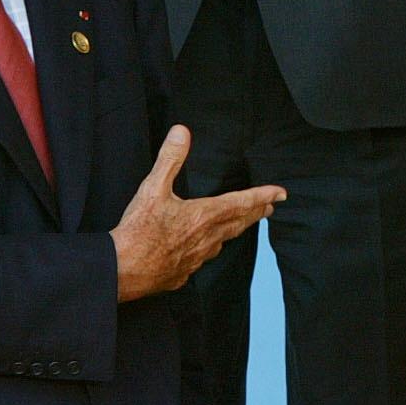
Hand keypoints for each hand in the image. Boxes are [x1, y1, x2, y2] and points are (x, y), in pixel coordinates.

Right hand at [110, 125, 285, 300]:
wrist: (124, 269)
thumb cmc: (138, 231)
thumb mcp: (152, 188)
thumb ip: (170, 159)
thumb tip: (182, 132)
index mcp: (204, 215)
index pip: (243, 202)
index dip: (263, 195)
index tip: (281, 193)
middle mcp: (208, 238)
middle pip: (240, 222)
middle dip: (257, 212)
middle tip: (270, 207)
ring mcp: (198, 257)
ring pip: (225, 240)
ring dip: (237, 229)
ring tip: (244, 223)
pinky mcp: (184, 272)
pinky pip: (205, 257)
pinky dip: (212, 247)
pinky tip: (208, 248)